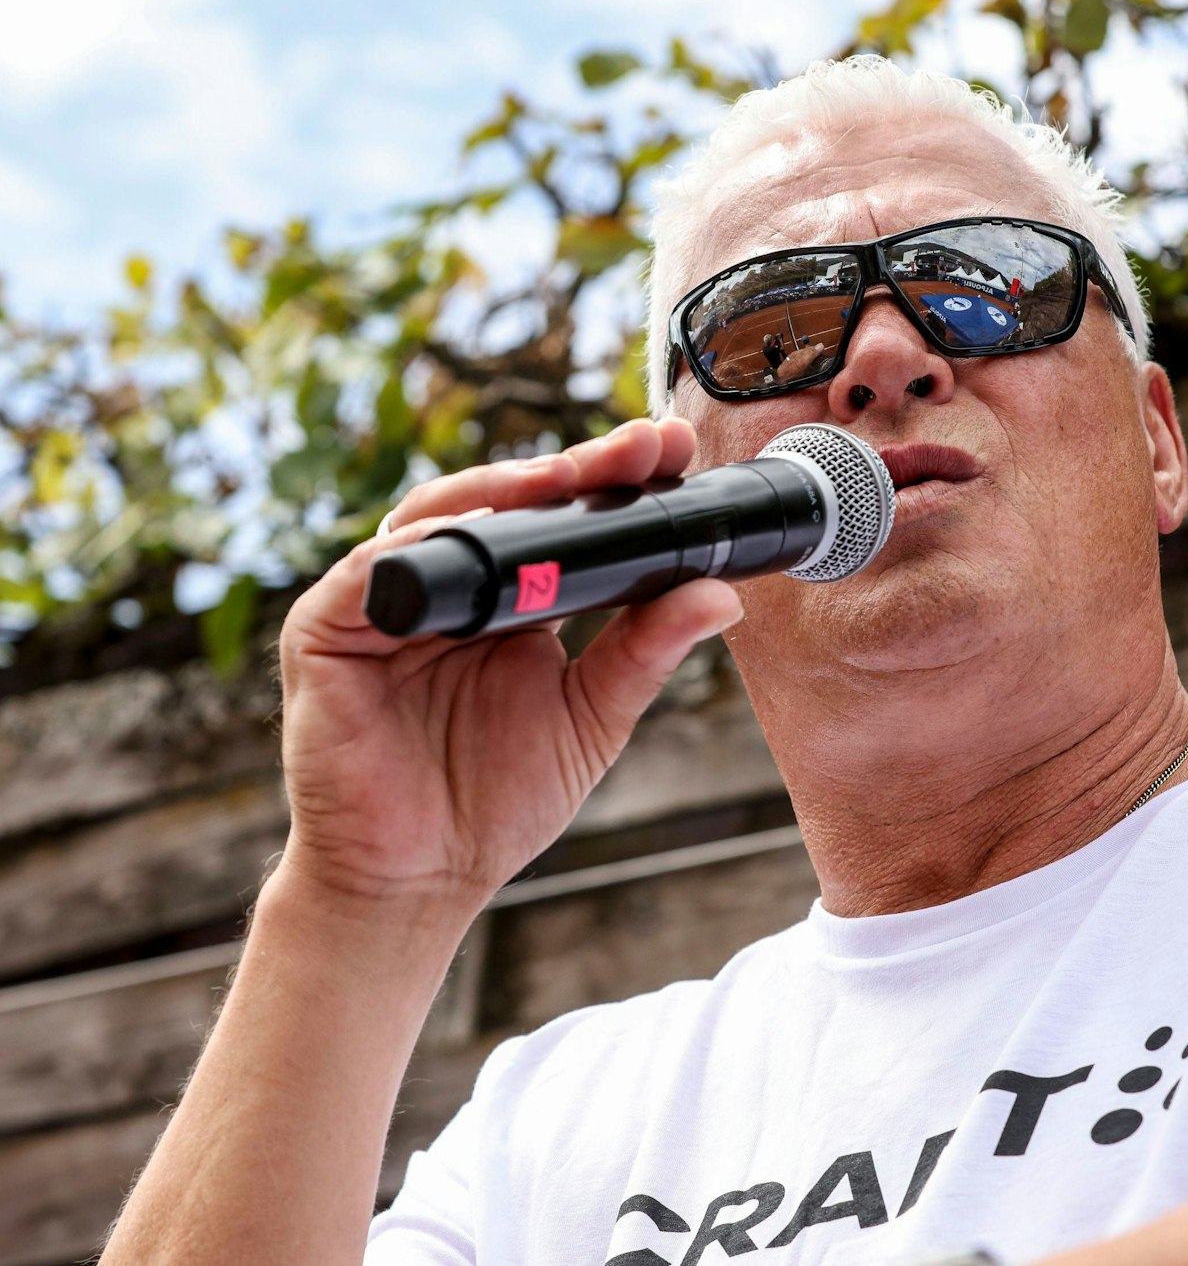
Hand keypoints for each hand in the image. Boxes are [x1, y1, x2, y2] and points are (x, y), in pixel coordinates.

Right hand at [275, 416, 743, 911]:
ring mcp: (386, 604)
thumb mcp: (592, 716)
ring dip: (498, 492)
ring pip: (434, 517)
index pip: (559, 518)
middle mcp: (448, 587)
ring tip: (561, 480)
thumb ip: (647, 651)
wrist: (420, 880)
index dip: (610, 480)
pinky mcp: (327, 635)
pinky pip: (367, 576)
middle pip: (503, 502)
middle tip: (636, 447)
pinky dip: (414, 553)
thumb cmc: (495, 801)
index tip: (670, 451)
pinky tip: (467, 539)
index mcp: (510, 598)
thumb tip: (721, 594)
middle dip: (571, 468)